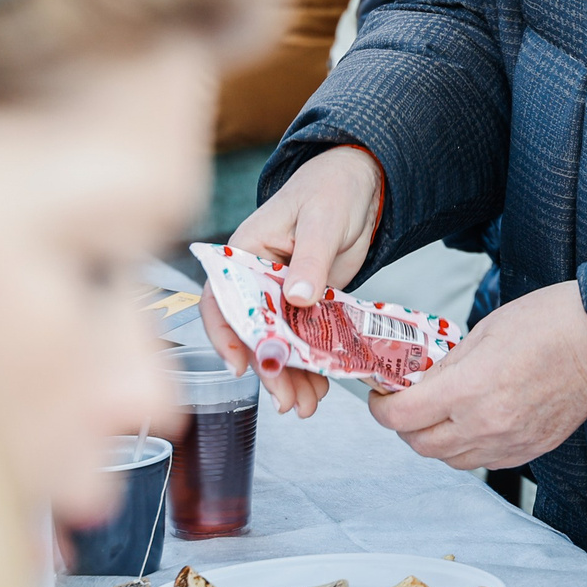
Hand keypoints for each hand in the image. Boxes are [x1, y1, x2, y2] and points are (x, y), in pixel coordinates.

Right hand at [202, 146, 382, 416]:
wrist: (362, 181)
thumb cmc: (332, 187)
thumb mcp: (322, 219)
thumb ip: (311, 259)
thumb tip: (298, 297)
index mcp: (245, 252)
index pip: (223, 298)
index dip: (227, 334)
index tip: (241, 365)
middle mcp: (257, 277)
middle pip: (253, 330)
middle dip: (268, 368)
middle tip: (287, 401)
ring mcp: (282, 292)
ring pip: (279, 341)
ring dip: (290, 375)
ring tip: (306, 406)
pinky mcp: (308, 301)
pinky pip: (303, 338)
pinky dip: (311, 363)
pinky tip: (321, 387)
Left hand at [366, 281, 586, 469]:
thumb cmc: (550, 324)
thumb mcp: (484, 331)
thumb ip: (448, 364)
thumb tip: (422, 382)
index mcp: (469, 389)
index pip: (402, 417)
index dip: (381, 409)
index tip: (381, 397)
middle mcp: (485, 424)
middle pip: (421, 446)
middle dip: (404, 426)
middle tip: (405, 405)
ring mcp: (509, 443)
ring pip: (451, 461)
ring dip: (435, 441)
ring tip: (440, 415)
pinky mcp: (529, 451)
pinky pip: (484, 461)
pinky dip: (468, 448)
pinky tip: (473, 422)